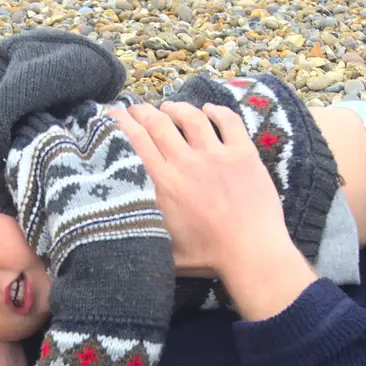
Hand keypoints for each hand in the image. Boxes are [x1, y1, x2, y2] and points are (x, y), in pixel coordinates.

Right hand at [109, 101, 287, 278]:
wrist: (252, 253)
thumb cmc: (209, 257)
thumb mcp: (165, 250)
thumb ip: (145, 232)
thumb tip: (123, 228)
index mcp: (164, 183)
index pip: (136, 141)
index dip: (121, 122)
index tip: (114, 115)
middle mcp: (186, 162)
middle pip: (159, 123)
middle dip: (143, 111)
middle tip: (137, 109)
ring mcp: (216, 155)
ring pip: (191, 117)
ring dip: (177, 108)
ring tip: (169, 107)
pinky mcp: (244, 154)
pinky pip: (229, 121)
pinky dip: (217, 111)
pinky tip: (209, 109)